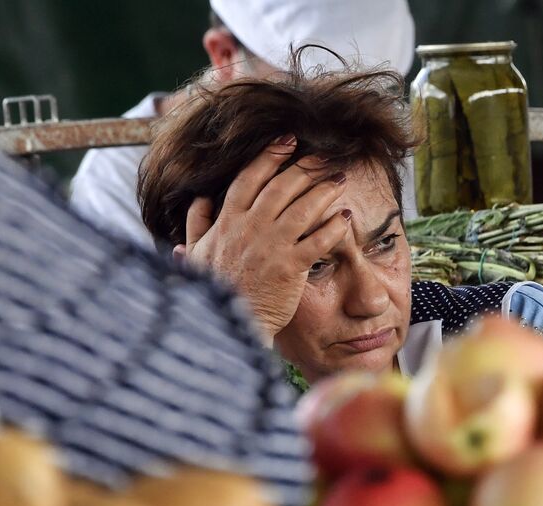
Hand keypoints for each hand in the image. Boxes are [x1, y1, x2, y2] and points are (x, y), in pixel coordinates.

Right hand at [175, 137, 349, 339]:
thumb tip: (199, 200)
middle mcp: (250, 228)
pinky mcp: (290, 268)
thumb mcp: (196, 254)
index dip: (269, 156)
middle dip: (304, 167)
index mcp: (227, 221)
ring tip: (339, 178)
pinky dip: (334, 227)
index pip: (249, 178)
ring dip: (323, 190)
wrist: (225, 325)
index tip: (287, 142)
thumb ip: (196, 224)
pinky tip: (346, 217)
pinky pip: (318, 242)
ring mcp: (271, 247)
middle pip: (281, 187)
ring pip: (303, 209)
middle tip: (323, 156)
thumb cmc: (214, 291)